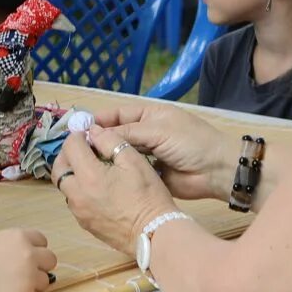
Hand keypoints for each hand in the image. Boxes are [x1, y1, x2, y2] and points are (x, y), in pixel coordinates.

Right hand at [0, 227, 57, 291]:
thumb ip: (9, 243)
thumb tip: (20, 250)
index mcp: (19, 237)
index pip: (42, 241)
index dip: (34, 250)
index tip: (25, 258)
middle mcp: (29, 255)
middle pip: (50, 260)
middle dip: (40, 267)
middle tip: (23, 275)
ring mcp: (30, 276)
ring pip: (45, 281)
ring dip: (33, 285)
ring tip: (12, 288)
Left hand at [53, 128, 179, 253]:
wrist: (154, 233)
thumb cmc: (148, 195)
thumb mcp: (134, 161)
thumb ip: (111, 141)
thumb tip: (94, 132)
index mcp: (88, 175)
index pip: (71, 146)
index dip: (79, 135)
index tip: (89, 133)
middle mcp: (77, 194)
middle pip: (59, 167)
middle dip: (67, 153)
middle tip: (83, 148)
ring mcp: (79, 211)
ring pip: (64, 186)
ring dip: (71, 172)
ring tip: (90, 167)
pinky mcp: (84, 223)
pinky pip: (73, 200)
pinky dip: (78, 189)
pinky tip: (96, 187)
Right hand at [79, 101, 234, 202]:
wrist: (216, 171)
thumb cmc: (191, 142)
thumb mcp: (158, 131)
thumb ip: (127, 132)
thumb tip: (96, 132)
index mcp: (150, 115)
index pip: (118, 114)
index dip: (99, 120)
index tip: (78, 128)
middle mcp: (146, 132)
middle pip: (117, 134)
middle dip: (98, 140)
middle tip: (75, 148)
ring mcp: (148, 154)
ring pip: (121, 154)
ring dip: (106, 157)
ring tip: (83, 163)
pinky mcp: (150, 174)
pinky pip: (129, 171)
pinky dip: (117, 173)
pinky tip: (100, 176)